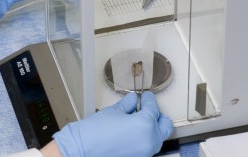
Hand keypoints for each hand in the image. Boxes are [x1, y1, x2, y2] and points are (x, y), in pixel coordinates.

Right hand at [53, 91, 172, 156]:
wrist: (83, 149)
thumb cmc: (95, 132)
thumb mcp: (113, 112)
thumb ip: (127, 105)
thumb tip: (133, 100)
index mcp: (145, 124)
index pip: (153, 108)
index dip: (149, 99)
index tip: (146, 96)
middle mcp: (150, 140)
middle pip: (165, 125)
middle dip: (158, 115)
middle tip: (148, 108)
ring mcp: (146, 152)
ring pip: (158, 137)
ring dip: (153, 127)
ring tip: (140, 119)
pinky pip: (149, 146)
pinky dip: (146, 137)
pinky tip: (134, 131)